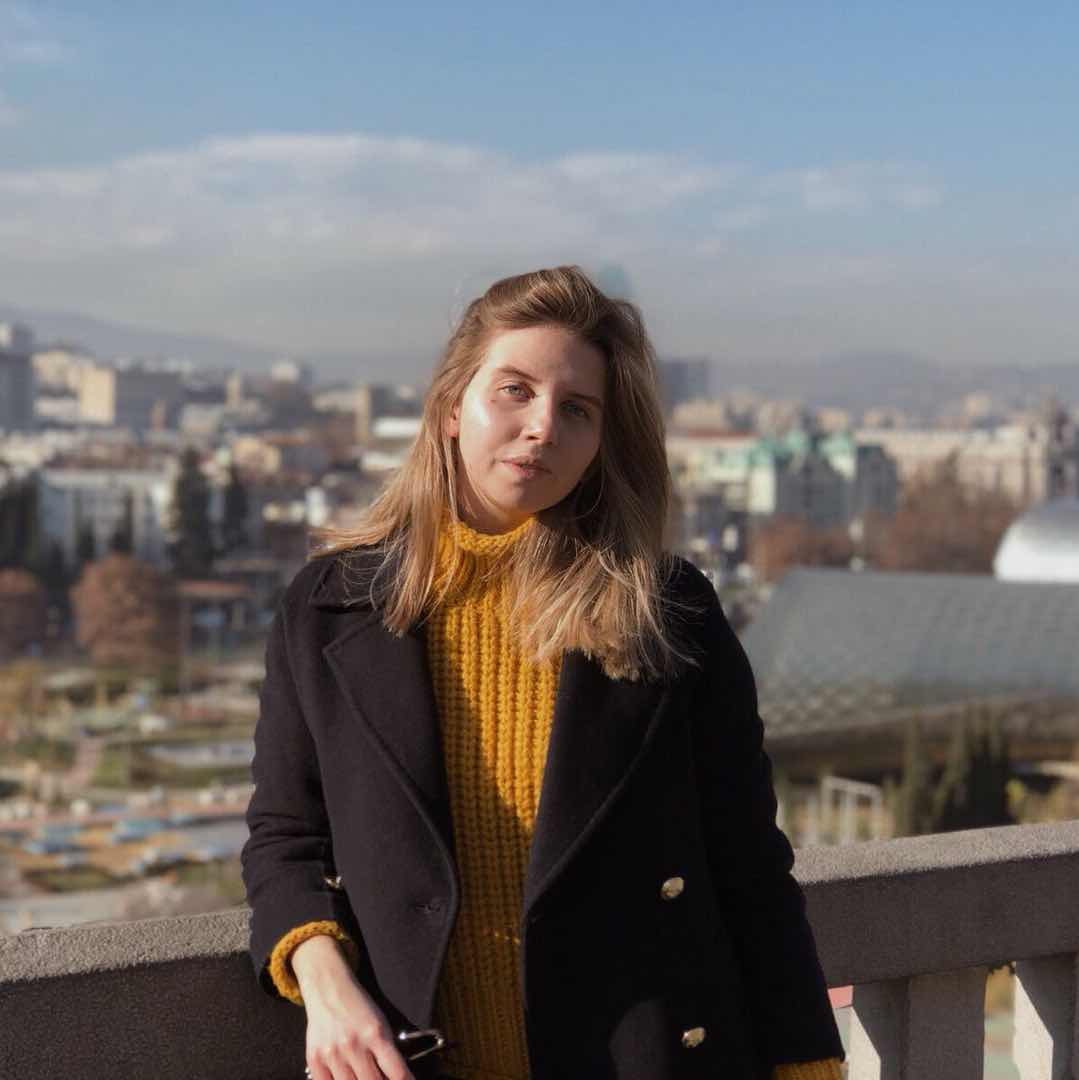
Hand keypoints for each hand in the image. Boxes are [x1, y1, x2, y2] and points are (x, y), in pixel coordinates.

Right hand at [293, 936, 416, 1079]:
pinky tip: (347, 1078)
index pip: (397, 1072)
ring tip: (365, 1077)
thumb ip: (387, 1051)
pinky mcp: (315, 1060)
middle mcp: (354, 1045)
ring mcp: (332, 1054)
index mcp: (375, 1034)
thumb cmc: (358, 1006)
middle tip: (383, 1078)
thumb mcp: (380, 1023)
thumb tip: (396, 1076)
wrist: (329, 988)